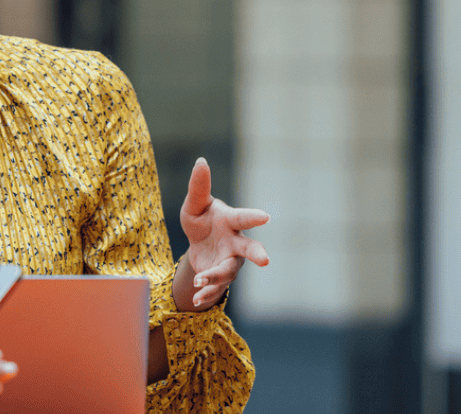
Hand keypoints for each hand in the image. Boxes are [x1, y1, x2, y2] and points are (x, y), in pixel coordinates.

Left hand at [178, 158, 270, 309]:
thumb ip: (199, 187)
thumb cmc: (201, 219)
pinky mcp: (221, 277)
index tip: (265, 217)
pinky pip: (217, 287)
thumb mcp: (194, 204)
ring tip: (200, 281)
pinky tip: (197, 299)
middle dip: (257, 254)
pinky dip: (207, 293)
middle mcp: (236, 243)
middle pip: (250, 249)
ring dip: (215, 277)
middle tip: (265, 260)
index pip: (243, 218)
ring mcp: (231, 261)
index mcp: (230, 222)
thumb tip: (201, 161)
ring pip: (229, 271)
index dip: (253, 217)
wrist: (198, 244)